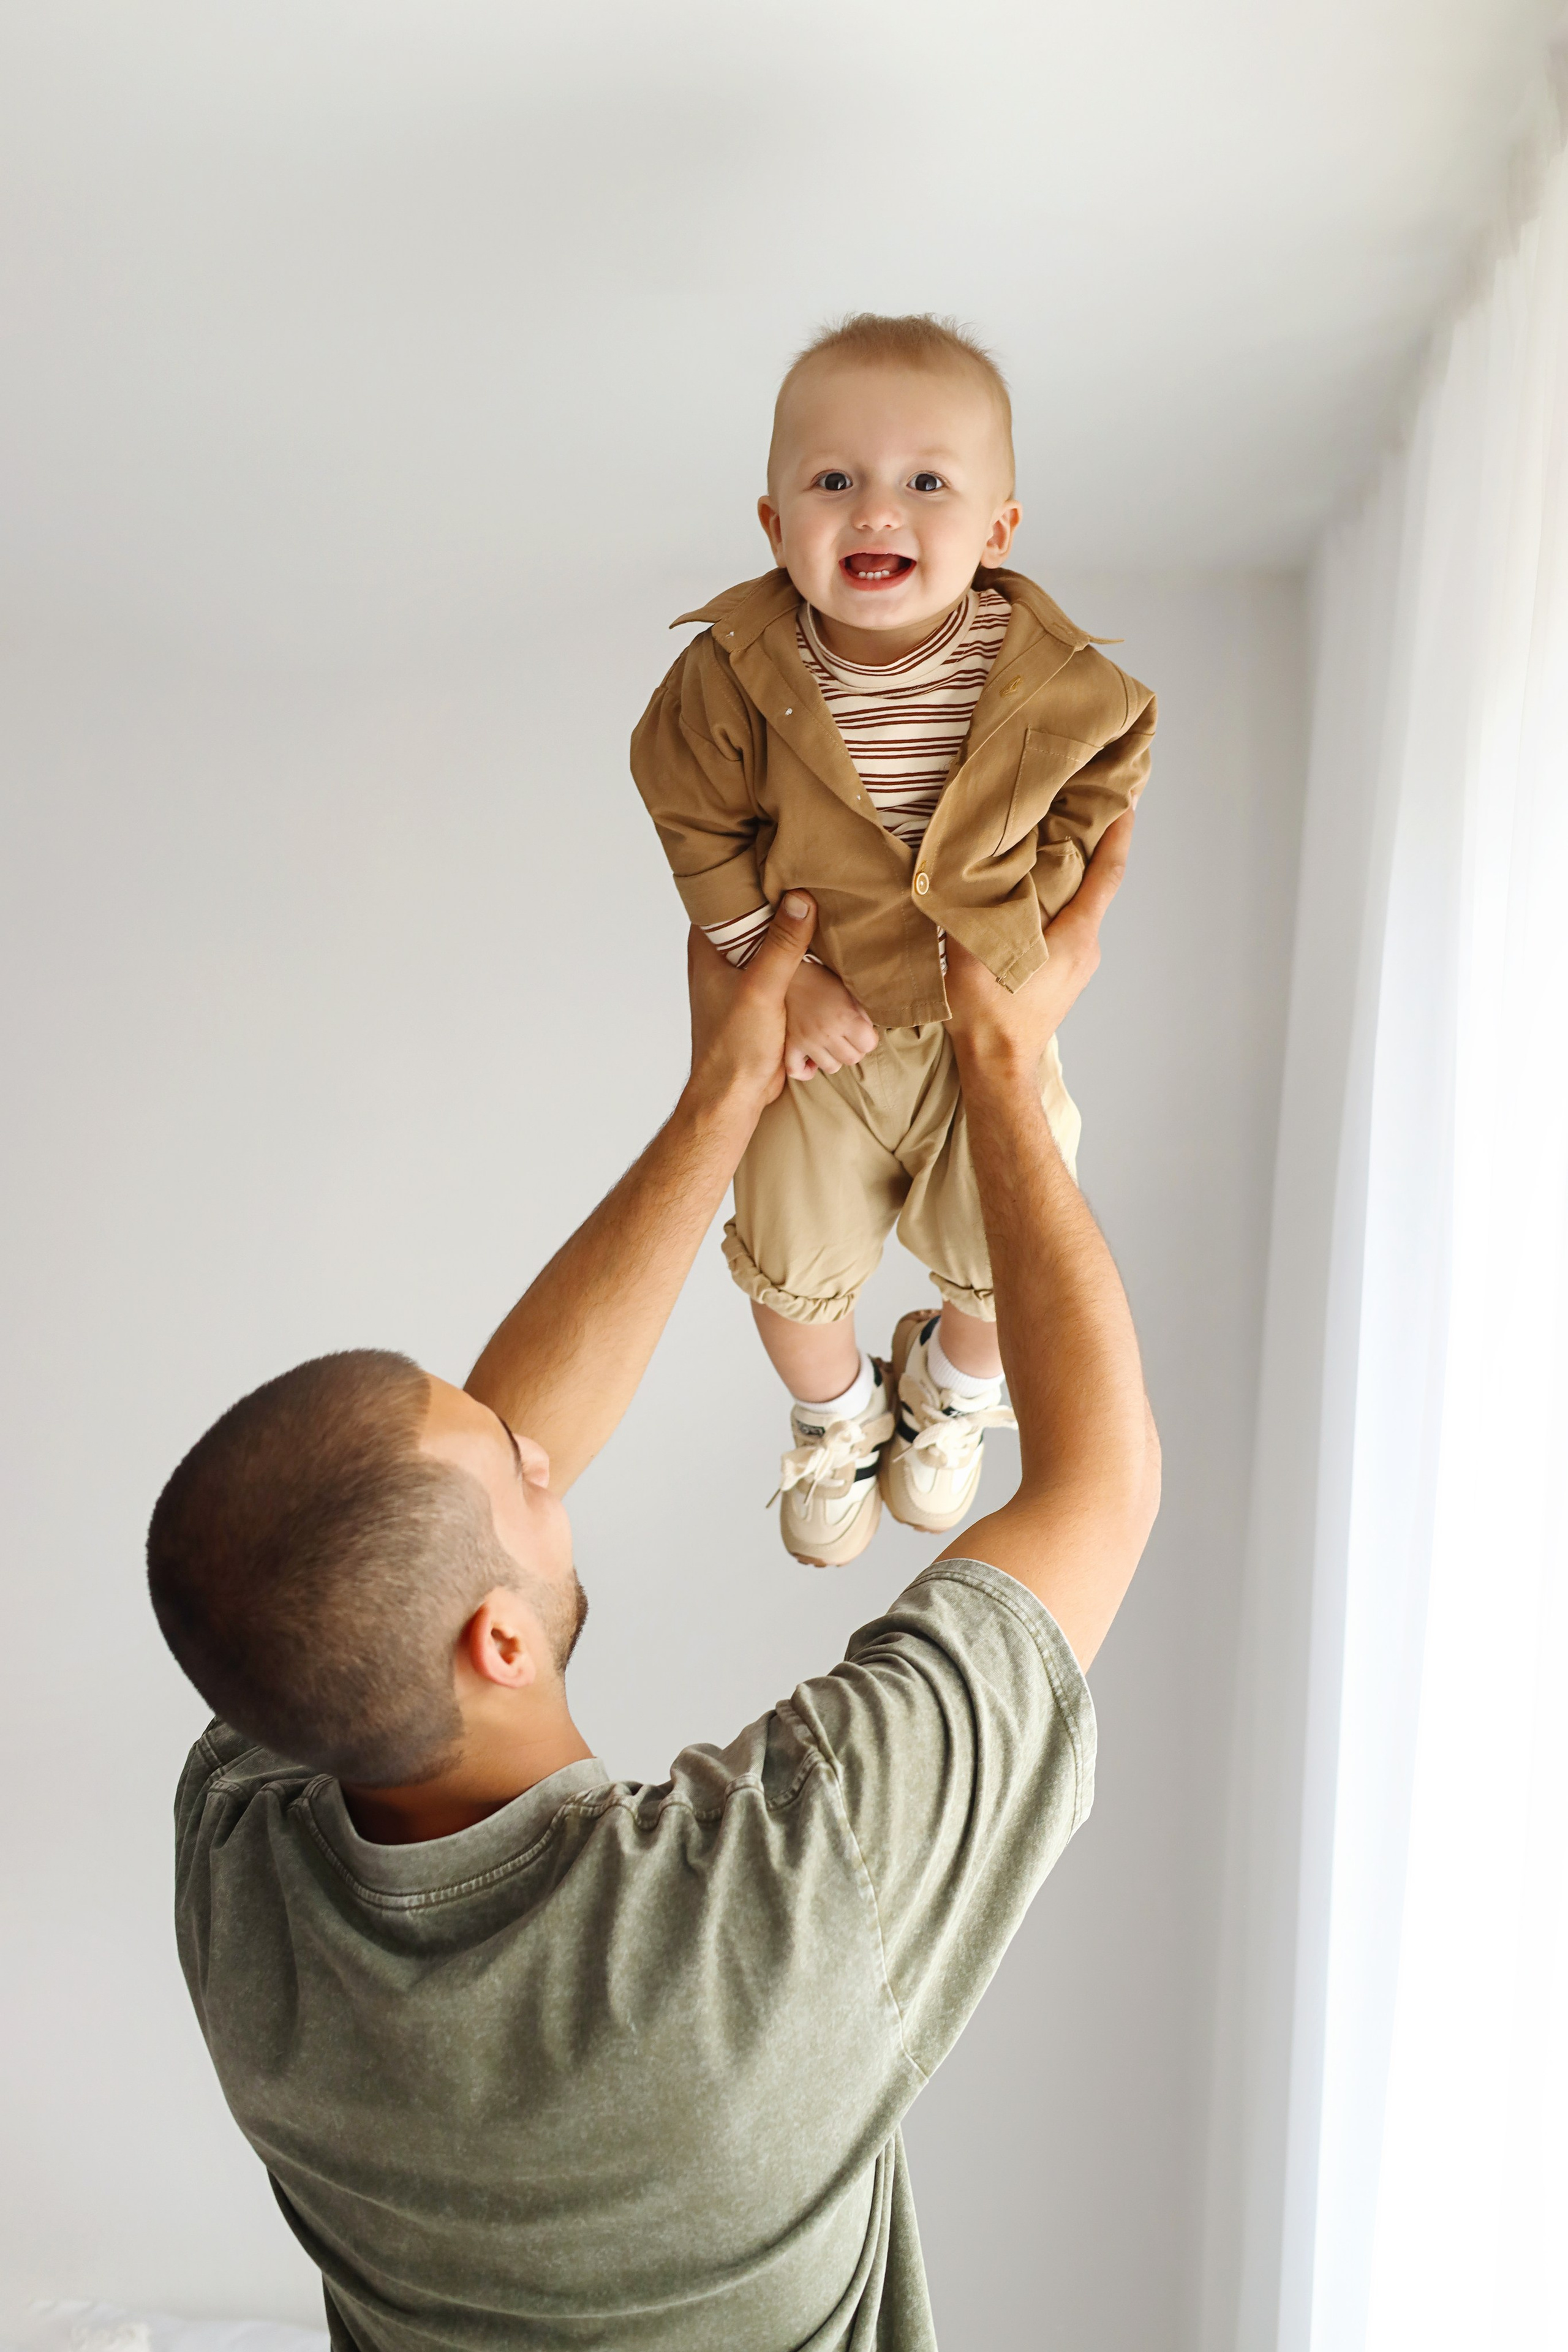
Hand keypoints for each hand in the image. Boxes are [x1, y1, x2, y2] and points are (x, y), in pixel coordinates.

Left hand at [687, 894, 817, 1109]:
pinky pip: (782, 968)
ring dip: (794, 935)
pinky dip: (800, 961)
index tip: (777, 858)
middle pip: (752, 917)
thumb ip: (782, 946)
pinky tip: (825, 949)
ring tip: (824, 905)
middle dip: (780, 904)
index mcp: (707, 948)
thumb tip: (801, 900)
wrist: (734, 1096)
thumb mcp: (761, 990)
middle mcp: (720, 958)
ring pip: (769, 943)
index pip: (724, 896)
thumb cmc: (734, 1047)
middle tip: (810, 876)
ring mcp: (740, 978)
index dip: (748, 877)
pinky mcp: (760, 998)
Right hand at [783, 961, 879, 1080]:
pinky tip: (811, 1059)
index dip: (869, 1038)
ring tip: (830, 1044)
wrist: (789, 976)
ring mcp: (806, 1041)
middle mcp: (826, 1032)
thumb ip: (862, 1015)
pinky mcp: (789, 1045)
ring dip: (834, 1058)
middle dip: (855, 1049)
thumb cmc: (823, 982)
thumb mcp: (849, 992)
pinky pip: (797, 1071)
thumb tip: (869, 1035)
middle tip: (848, 1037)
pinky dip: (806, 1070)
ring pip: (831, 1067)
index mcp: (844, 1017)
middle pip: (852, 1059)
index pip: (868, 1044)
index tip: (863, 1031)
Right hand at [944, 811, 1132, 1073]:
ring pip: (1081, 905)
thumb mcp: (971, 956)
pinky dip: (1060, 899)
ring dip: (1073, 872)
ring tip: (1053, 836)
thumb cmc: (988, 1017)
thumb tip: (962, 869)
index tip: (1126, 798)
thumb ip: (970, 909)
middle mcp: (1087, 946)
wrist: (998, 1068)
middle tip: (1083, 801)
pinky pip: (1069, 924)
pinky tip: (1035, 888)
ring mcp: (1079, 963)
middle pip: (1097, 883)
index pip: (1107, 873)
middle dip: (1093, 842)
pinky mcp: (1065, 973)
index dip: (1118, 833)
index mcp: (1075, 936)